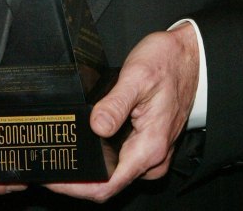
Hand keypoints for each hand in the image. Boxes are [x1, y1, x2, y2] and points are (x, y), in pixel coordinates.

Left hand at [46, 23, 199, 202]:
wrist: (189, 56)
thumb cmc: (168, 63)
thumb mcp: (138, 76)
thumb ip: (115, 104)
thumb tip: (95, 127)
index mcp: (149, 147)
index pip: (108, 185)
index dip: (78, 187)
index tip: (55, 178)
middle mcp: (152, 157)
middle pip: (109, 182)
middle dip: (80, 176)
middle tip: (53, 159)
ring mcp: (151, 151)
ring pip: (115, 172)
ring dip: (91, 166)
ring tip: (66, 148)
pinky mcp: (148, 142)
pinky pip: (122, 159)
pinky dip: (103, 155)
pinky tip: (88, 140)